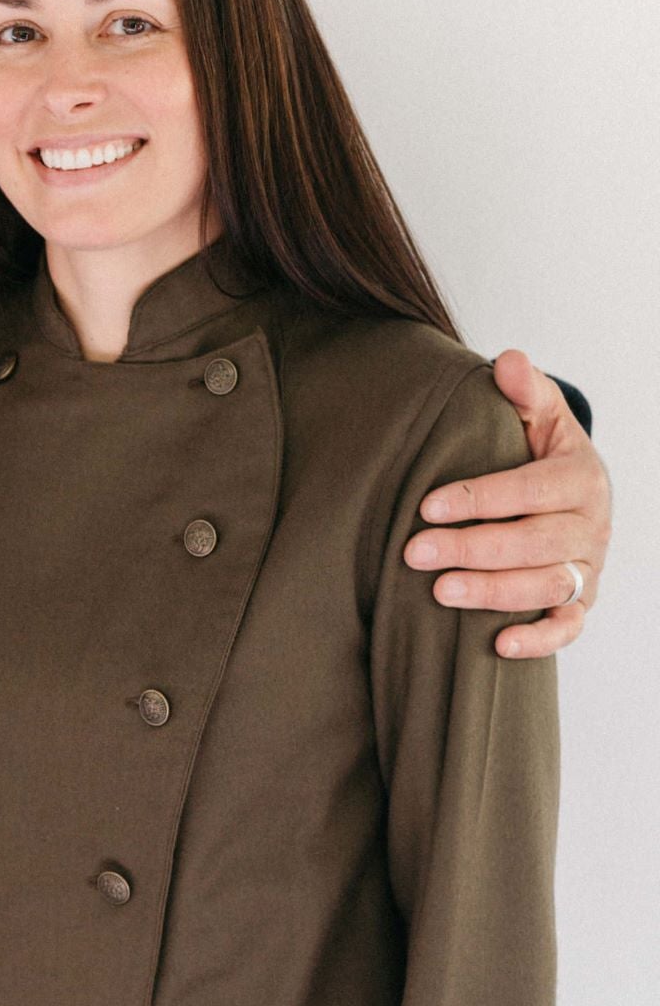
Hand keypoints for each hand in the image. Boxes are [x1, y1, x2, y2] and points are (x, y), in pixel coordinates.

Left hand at [404, 349, 610, 658]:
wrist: (572, 492)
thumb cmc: (542, 451)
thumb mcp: (539, 414)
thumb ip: (524, 390)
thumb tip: (508, 361)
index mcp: (581, 476)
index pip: (531, 490)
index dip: (480, 498)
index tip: (428, 506)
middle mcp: (592, 525)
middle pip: (535, 544)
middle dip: (472, 549)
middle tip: (414, 553)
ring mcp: (589, 568)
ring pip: (548, 587)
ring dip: (493, 592)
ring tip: (439, 593)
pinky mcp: (583, 602)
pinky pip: (569, 628)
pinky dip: (539, 640)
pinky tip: (497, 645)